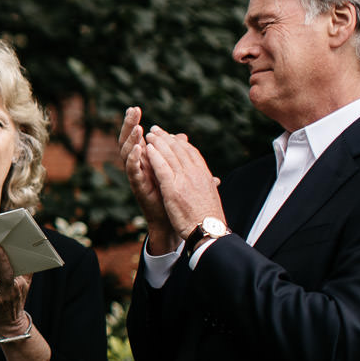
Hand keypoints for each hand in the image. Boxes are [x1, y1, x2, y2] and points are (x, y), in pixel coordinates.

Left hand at [0, 247, 32, 336]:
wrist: (9, 325)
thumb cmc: (16, 302)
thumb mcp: (25, 287)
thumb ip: (27, 272)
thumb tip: (31, 256)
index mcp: (19, 285)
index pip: (14, 268)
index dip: (6, 258)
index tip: (0, 247)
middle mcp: (10, 290)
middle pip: (5, 273)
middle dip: (0, 260)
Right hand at [119, 107, 174, 251]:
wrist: (173, 220)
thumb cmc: (174, 195)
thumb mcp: (177, 168)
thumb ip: (178, 152)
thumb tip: (183, 137)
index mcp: (146, 160)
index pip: (137, 137)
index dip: (135, 123)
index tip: (135, 108)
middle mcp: (139, 166)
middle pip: (129, 141)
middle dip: (129, 125)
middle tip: (132, 110)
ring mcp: (138, 176)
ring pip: (128, 154)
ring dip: (131, 139)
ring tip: (136, 126)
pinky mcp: (139, 187)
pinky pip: (134, 171)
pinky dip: (134, 160)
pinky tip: (138, 149)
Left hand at [143, 128, 225, 242]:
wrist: (209, 230)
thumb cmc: (209, 217)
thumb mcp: (210, 196)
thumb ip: (207, 184)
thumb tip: (212, 179)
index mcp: (205, 175)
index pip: (191, 153)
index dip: (179, 143)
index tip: (171, 136)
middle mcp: (195, 174)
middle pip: (180, 150)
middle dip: (166, 138)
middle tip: (156, 129)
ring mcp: (184, 180)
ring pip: (170, 155)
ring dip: (158, 142)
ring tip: (149, 134)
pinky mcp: (173, 188)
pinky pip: (162, 168)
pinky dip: (155, 157)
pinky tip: (147, 149)